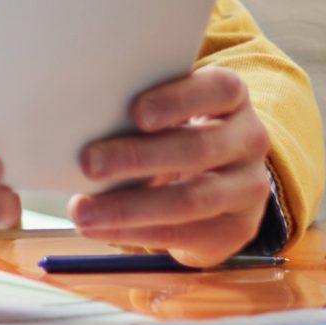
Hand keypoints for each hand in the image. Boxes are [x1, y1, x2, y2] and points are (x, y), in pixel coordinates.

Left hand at [70, 67, 271, 267]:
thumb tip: (77, 120)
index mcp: (230, 97)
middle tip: (88, 164)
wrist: (219, 181)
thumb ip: (137, 110)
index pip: (218, 90)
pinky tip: (100, 229)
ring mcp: (248, 187)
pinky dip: (135, 233)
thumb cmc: (173, 132)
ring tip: (81, 211)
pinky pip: (184, 234)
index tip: (136, 113)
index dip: (179, 100)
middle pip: (196, 147)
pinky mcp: (237, 229)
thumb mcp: (167, 112)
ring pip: (190, 198)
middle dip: (137, 157)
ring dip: (128, 207)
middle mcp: (248, 139)